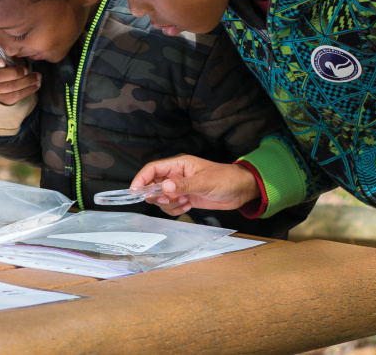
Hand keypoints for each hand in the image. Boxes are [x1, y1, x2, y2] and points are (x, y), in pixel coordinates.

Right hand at [0, 56, 39, 104]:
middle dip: (14, 73)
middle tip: (26, 70)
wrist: (1, 86)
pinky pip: (17, 95)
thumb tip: (19, 58)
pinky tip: (36, 84)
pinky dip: (29, 89)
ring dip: (27, 81)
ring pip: (10, 86)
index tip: (3, 62)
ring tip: (37, 76)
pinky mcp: (2, 100)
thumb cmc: (4, 67)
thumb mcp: (4, 59)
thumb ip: (8, 57)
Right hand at [130, 154, 260, 215]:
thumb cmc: (226, 179)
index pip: (152, 169)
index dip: (141, 179)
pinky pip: (171, 206)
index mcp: (178, 164)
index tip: (134, 192)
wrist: (242, 190)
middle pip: (153, 185)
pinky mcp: (185, 198)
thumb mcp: (205, 182)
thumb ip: (184, 185)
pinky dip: (176, 210)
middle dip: (157, 196)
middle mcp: (176, 175)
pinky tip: (188, 207)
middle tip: (168, 200)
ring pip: (161, 198)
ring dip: (169, 205)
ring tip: (184, 203)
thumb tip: (164, 187)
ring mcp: (180, 187)